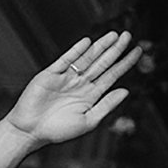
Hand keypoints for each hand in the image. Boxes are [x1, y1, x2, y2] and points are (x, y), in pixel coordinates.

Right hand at [0, 32, 141, 147]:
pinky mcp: (50, 74)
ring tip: (113, 35)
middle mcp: (81, 83)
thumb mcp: (89, 120)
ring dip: (99, 47)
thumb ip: (107, 105)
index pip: (112, 75)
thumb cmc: (59, 130)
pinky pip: (65, 60)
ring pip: (86, 59)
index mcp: (92, 95)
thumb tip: (126, 91)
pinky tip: (87, 42)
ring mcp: (66, 77)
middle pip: (102, 63)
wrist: (30, 132)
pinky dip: (76, 51)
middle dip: (115, 50)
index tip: (137, 52)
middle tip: (128, 36)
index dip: (125, 63)